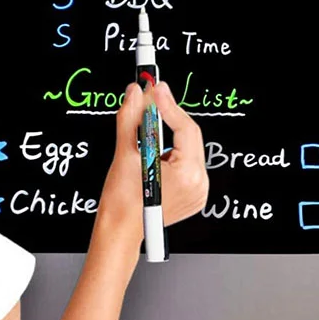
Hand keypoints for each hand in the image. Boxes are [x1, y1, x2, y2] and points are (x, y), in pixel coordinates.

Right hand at [94, 80, 209, 251]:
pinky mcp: (192, 195)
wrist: (120, 230)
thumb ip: (131, 117)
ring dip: (168, 133)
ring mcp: (197, 191)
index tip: (156, 88)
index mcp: (188, 174)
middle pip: (188, 135)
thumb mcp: (125, 153)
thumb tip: (135, 94)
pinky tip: (154, 152)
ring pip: (186, 147)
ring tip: (148, 128)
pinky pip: (185, 162)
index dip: (168, 104)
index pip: (185, 127)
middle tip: (150, 98)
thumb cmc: (122, 203)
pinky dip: (171, 150)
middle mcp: (198, 184)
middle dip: (168, 116)